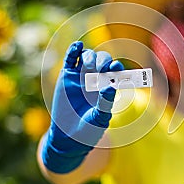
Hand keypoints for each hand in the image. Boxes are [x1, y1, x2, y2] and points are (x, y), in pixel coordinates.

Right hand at [41, 41, 123, 172]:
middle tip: (102, 68)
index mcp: (108, 86)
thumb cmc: (89, 129)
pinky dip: (74, 50)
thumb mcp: (100, 118)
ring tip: (89, 66)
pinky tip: (78, 46)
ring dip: (91, 57)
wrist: (68, 137)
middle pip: (102, 60)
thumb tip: (111, 86)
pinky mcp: (67, 75)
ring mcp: (81, 76)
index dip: (116, 67)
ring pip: (88, 56)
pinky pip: (71, 59)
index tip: (116, 68)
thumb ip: (106, 102)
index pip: (115, 71)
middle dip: (103, 61)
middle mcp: (96, 78)